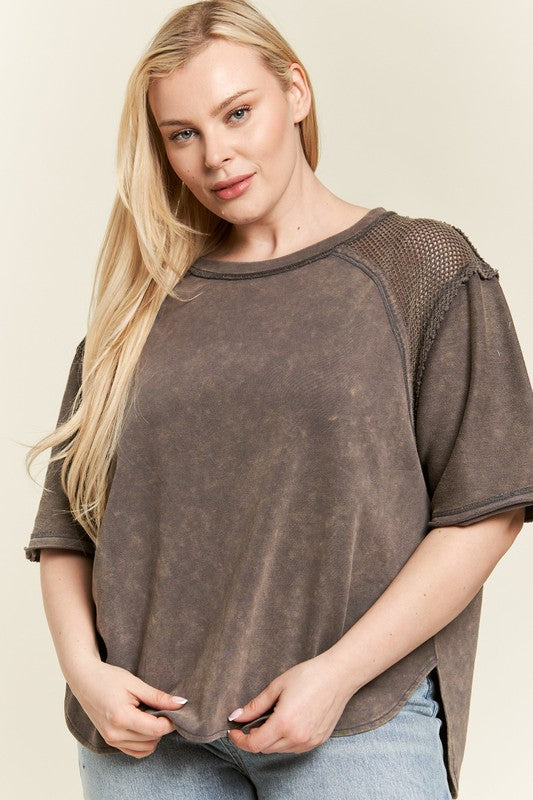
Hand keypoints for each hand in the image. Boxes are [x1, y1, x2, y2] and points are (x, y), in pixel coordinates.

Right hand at [68, 659, 187, 757]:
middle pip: (152, 739)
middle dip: (162, 726)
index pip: (156, 730)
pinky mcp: (110, 742)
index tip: (173, 709)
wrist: (84, 680)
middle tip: (160, 708)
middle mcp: (115, 734)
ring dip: (154, 735)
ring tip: (149, 714)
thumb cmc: (109, 678)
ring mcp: (111, 740)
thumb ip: (158, 697)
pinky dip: (144, 742)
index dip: (170, 721)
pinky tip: (143, 724)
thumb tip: (181, 704)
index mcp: (121, 717)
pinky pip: (135, 751)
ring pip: (146, 748)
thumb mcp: (135, 684)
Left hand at [227, 651, 353, 753]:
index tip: (234, 731)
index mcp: (284, 723)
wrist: (338, 675)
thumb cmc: (308, 676)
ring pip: (280, 750)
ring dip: (269, 739)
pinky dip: (285, 740)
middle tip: (251, 721)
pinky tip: (287, 723)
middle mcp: (297, 738)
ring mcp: (309, 742)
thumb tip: (236, 717)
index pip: (254, 744)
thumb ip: (255, 706)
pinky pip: (294, 748)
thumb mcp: (277, 686)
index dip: (240, 740)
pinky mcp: (318, 741)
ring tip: (271, 718)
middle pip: (265, 748)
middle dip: (254, 737)